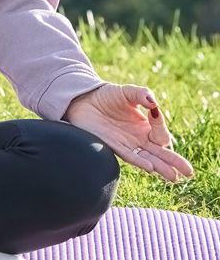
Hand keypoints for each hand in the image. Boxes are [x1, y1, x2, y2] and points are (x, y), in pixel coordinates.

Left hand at [63, 83, 193, 182]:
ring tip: (174, 177)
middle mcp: (138, 139)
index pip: (161, 132)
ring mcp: (127, 144)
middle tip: (188, 171)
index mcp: (145, 126)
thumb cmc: (106, 97)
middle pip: (161, 153)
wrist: (81, 100)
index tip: (153, 111)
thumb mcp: (126, 92)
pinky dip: (139, 162)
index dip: (160, 124)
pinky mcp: (113, 146)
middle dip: (175, 162)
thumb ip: (140, 94)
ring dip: (160, 167)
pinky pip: (129, 156)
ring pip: (149, 159)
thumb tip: (153, 101)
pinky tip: (150, 168)